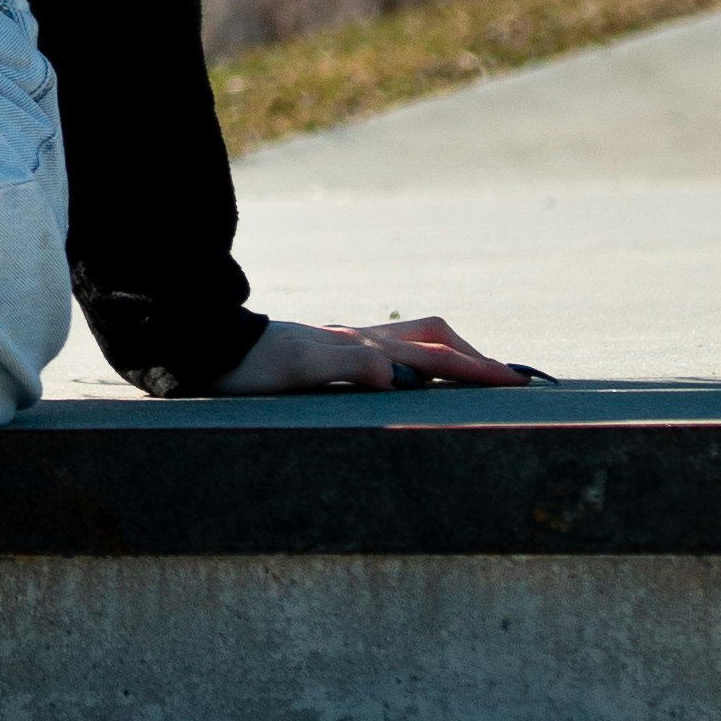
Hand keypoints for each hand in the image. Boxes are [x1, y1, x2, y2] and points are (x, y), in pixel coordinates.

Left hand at [219, 313, 537, 395]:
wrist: (207, 347)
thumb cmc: (248, 366)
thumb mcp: (295, 371)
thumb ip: (347, 366)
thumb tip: (396, 375)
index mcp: (360, 345)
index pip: (432, 356)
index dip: (475, 369)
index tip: (513, 382)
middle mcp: (358, 339)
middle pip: (432, 339)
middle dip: (473, 357)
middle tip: (508, 379)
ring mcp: (345, 343)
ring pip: (412, 341)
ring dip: (448, 354)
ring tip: (474, 373)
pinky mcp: (329, 351)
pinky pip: (390, 351)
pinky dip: (418, 360)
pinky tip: (414, 376)